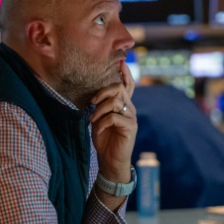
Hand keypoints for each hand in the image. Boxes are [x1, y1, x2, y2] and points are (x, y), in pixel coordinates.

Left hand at [89, 60, 136, 182]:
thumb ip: (102, 106)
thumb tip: (95, 94)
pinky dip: (102, 122)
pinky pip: (114, 117)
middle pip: (119, 88)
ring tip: (92, 119)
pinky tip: (97, 130)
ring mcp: (131, 117)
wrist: (111, 161)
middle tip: (92, 101)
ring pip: (116, 101)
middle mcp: (130, 108)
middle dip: (103, 92)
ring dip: (99, 109)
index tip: (120, 62)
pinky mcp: (130, 127)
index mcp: (124, 104)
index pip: (128, 85)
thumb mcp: (100, 119)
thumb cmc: (104, 139)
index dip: (125, 73)